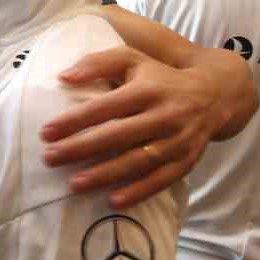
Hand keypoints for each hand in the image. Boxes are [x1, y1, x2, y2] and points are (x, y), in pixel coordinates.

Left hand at [39, 47, 219, 207]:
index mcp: (148, 89)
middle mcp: (165, 115)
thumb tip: (64, 77)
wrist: (214, 95)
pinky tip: (112, 200)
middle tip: (50, 159)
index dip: (75, 120)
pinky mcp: (187, 161)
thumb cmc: (160, 77)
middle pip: (118, 136)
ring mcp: (178, 140)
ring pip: (138, 161)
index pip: (105, 106)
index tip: (46, 132)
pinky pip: (161, 180)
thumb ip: (97, 63)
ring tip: (73, 184)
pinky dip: (138, 192)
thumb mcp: (133, 59)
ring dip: (105, 175)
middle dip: (81, 149)